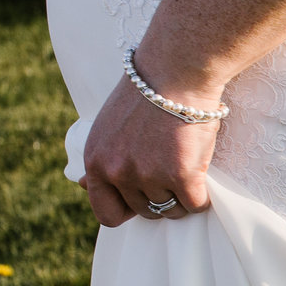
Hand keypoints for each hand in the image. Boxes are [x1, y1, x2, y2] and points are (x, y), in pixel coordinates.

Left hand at [81, 59, 224, 226]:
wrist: (175, 72)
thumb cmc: (146, 94)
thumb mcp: (107, 127)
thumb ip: (100, 160)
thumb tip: (82, 185)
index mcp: (96, 161)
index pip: (106, 213)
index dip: (127, 209)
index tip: (142, 195)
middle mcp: (118, 172)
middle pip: (145, 211)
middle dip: (161, 196)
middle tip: (172, 169)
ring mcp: (149, 176)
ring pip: (172, 209)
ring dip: (183, 194)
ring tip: (188, 166)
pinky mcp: (182, 175)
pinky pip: (196, 204)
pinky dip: (203, 196)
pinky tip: (202, 173)